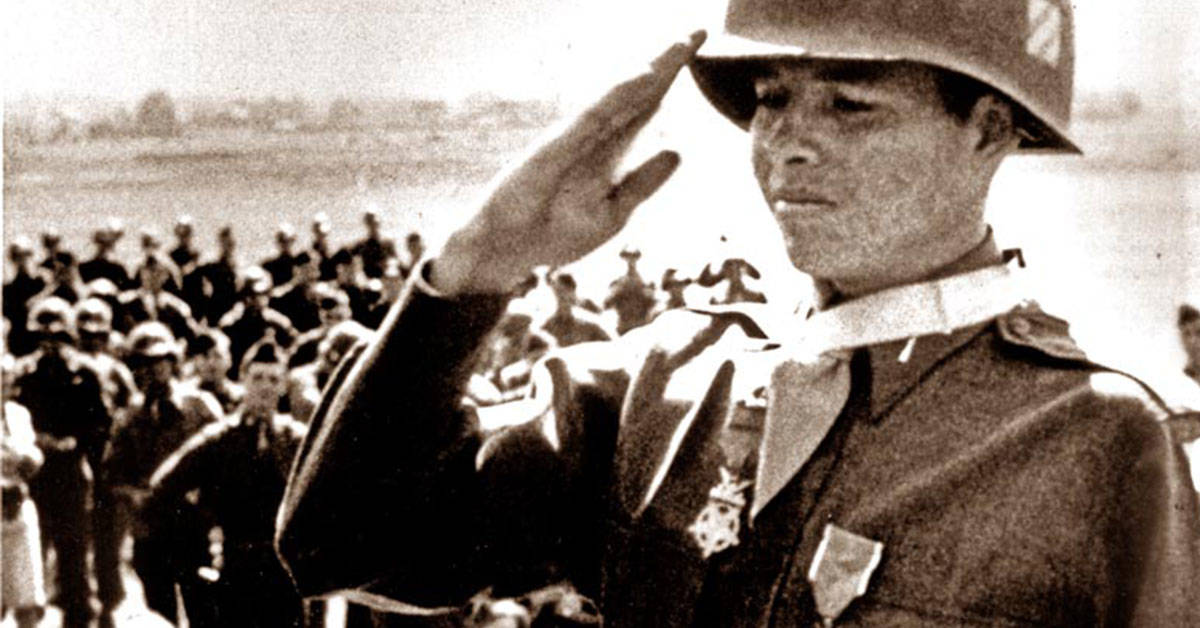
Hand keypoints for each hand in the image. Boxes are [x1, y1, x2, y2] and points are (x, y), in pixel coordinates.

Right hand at [432, 31, 706, 293]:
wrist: (504, 251)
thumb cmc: (552, 232)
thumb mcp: (612, 213)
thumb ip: (643, 182)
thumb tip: (677, 151)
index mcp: (607, 151)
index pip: (645, 108)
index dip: (671, 80)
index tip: (699, 50)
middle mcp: (592, 138)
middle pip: (636, 95)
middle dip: (666, 65)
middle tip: (699, 32)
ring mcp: (573, 140)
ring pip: (617, 98)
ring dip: (647, 72)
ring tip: (679, 46)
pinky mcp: (553, 150)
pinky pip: (591, 118)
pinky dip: (617, 96)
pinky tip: (643, 78)